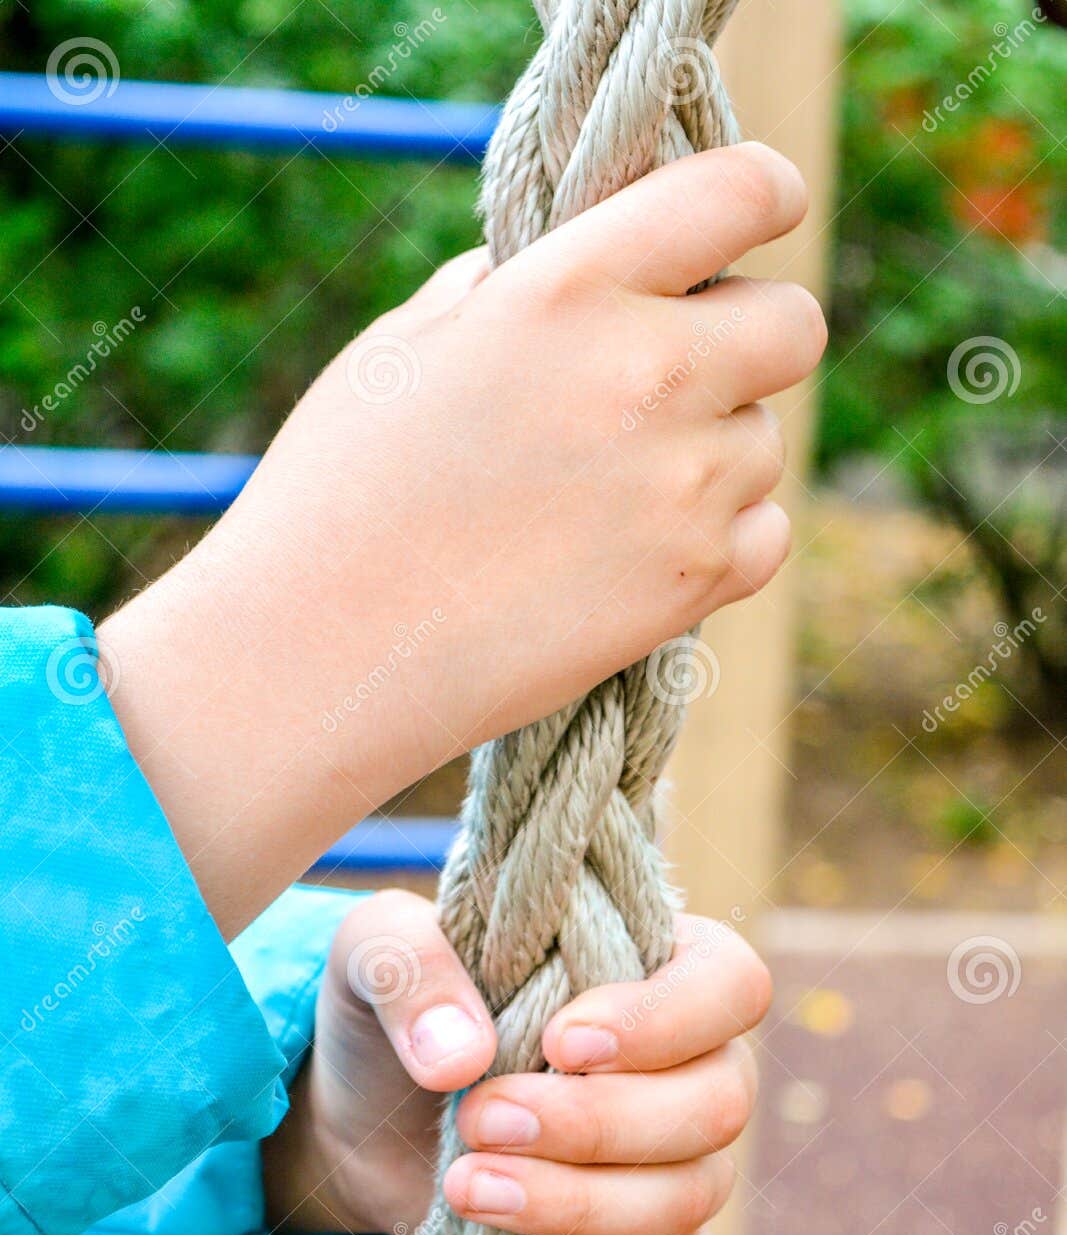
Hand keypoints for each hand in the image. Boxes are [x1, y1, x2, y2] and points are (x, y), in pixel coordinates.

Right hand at [103, 142, 824, 937]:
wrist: (321, 653)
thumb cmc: (341, 491)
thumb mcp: (411, 341)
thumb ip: (522, 284)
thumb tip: (598, 259)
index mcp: (568, 286)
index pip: (740, 192)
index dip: (764, 194)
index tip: (760, 212)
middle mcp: (645, 372)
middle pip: (794, 324)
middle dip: (749, 339)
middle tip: (675, 375)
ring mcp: (681, 484)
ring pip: (767, 441)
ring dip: (714, 453)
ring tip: (606, 492)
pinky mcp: (693, 583)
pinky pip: (767, 533)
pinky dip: (723, 539)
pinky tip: (638, 549)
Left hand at [262, 890, 770, 1234]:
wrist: (367, 1121)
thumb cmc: (402, 1011)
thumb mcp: (378, 956)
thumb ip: (410, 969)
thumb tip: (458, 1056)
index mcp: (657, 961)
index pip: (728, 983)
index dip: (662, 1021)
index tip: (559, 1044)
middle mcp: (691, 1058)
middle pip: (718, 1102)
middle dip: (595, 1124)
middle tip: (481, 1120)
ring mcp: (681, 1156)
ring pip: (694, 1193)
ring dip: (579, 1201)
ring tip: (469, 1188)